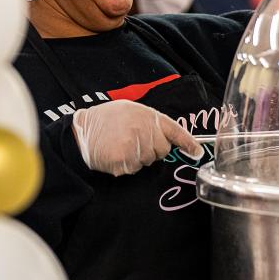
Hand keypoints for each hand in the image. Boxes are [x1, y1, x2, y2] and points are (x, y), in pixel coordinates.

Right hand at [71, 100, 202, 175]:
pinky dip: (126, 165)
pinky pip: (134, 169)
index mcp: (148, 116)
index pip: (175, 131)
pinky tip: (115, 153)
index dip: (189, 143)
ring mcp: (134, 147)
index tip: (197, 152)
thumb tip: (170, 137)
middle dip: (152, 149)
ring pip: (148, 161)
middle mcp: (144, 131)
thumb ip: (151, 122)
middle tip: (133, 140)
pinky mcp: (124, 162)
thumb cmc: (107, 120)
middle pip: (162, 150)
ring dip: (138, 157)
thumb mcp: (131, 110)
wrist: (81, 131)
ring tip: (121, 144)